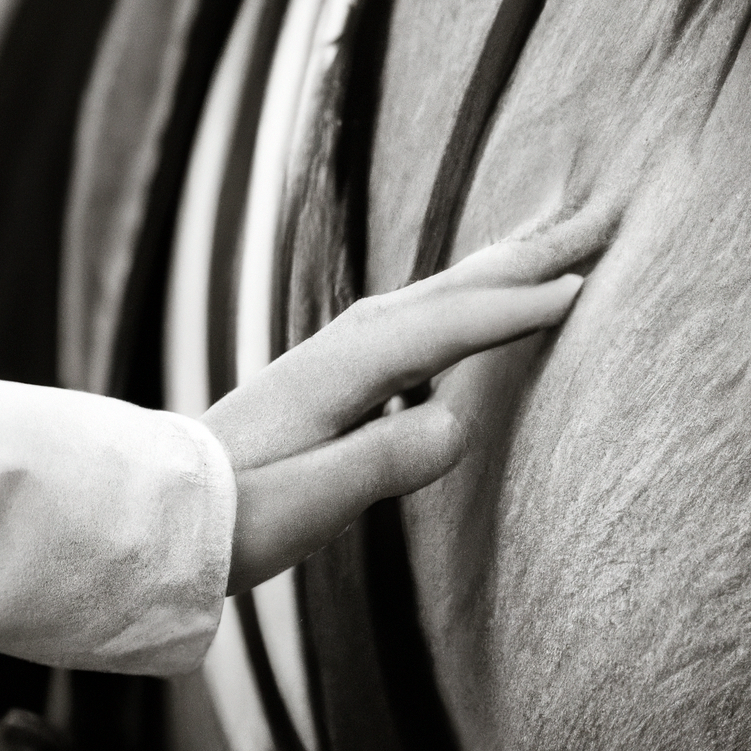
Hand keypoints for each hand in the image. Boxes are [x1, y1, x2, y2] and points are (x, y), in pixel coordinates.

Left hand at [201, 240, 582, 593]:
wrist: (169, 507)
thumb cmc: (238, 514)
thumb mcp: (308, 501)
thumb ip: (382, 460)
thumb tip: (457, 425)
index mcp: (341, 371)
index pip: (444, 330)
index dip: (512, 311)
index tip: (578, 290)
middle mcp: (341, 346)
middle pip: (443, 293)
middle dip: (514, 264)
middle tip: (580, 235)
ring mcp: (335, 353)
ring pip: (429, 297)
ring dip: (487, 273)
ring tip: (538, 253)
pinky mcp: (333, 370)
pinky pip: (413, 318)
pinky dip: (454, 300)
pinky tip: (462, 308)